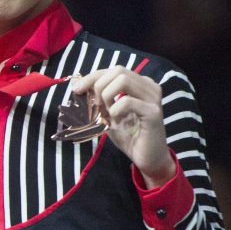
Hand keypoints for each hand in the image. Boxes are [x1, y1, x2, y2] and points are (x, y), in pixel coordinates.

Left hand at [72, 68, 175, 186]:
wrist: (147, 158)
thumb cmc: (129, 136)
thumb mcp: (108, 114)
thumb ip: (97, 99)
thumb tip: (77, 84)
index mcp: (140, 84)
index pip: (113, 70)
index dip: (92, 77)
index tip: (77, 90)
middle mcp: (149, 86)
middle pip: (118, 71)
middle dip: (99, 86)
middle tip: (95, 106)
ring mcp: (153, 98)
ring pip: (123, 80)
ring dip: (107, 96)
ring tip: (107, 112)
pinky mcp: (153, 112)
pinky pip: (127, 101)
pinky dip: (115, 111)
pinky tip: (117, 122)